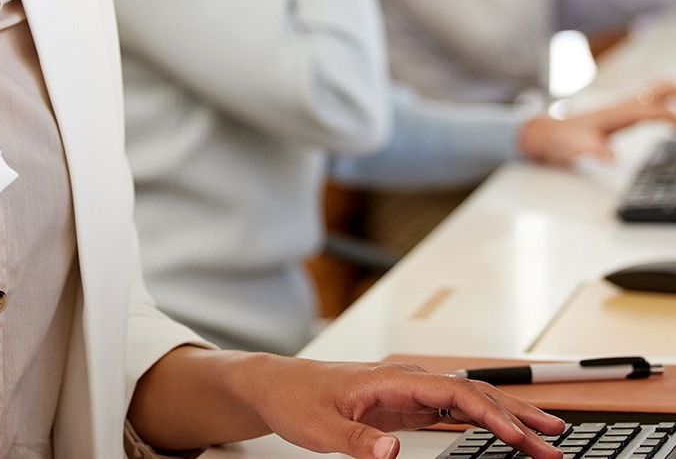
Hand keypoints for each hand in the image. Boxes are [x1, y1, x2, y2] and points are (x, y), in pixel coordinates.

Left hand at [234, 357, 563, 458]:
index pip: (452, 394)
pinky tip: (499, 431)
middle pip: (469, 393)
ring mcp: (403, 392)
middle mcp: (402, 381)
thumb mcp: (319, 426)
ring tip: (542, 436)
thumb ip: (357, 439)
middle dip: (514, 416)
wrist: (275, 384)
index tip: (525, 438)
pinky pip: (448, 410)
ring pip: (464, 399)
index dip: (492, 415)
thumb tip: (392, 452)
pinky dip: (479, 420)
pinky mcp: (399, 405)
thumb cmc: (295, 398)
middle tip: (555, 443)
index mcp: (388, 380)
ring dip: (503, 416)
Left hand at [519, 83, 675, 166]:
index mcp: (615, 114)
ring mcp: (619, 109)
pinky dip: (660, 104)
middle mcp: (619, 108)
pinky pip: (645, 104)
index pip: (650, 110)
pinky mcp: (617, 115)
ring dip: (669, 96)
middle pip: (654, 91)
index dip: (668, 117)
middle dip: (673, 92)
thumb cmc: (561, 139)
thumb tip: (611, 157)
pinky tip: (665, 112)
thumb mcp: (576, 147)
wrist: (545, 134)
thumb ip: (593, 150)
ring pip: (650, 95)